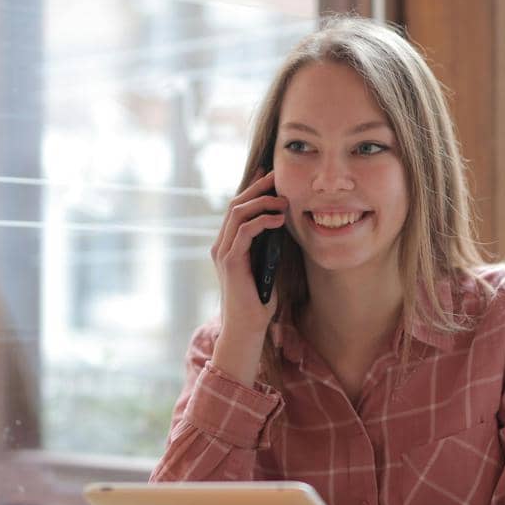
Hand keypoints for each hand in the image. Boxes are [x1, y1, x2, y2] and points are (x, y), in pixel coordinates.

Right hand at [209, 170, 286, 383]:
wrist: (247, 327)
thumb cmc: (259, 301)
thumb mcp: (267, 267)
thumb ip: (269, 247)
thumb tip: (283, 225)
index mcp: (229, 245)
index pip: (238, 208)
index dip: (253, 189)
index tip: (271, 177)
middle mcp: (222, 245)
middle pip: (236, 204)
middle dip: (257, 188)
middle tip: (277, 178)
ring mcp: (224, 252)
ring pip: (238, 213)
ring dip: (261, 202)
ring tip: (283, 201)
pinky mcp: (230, 261)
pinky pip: (245, 231)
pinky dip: (262, 220)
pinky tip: (279, 220)